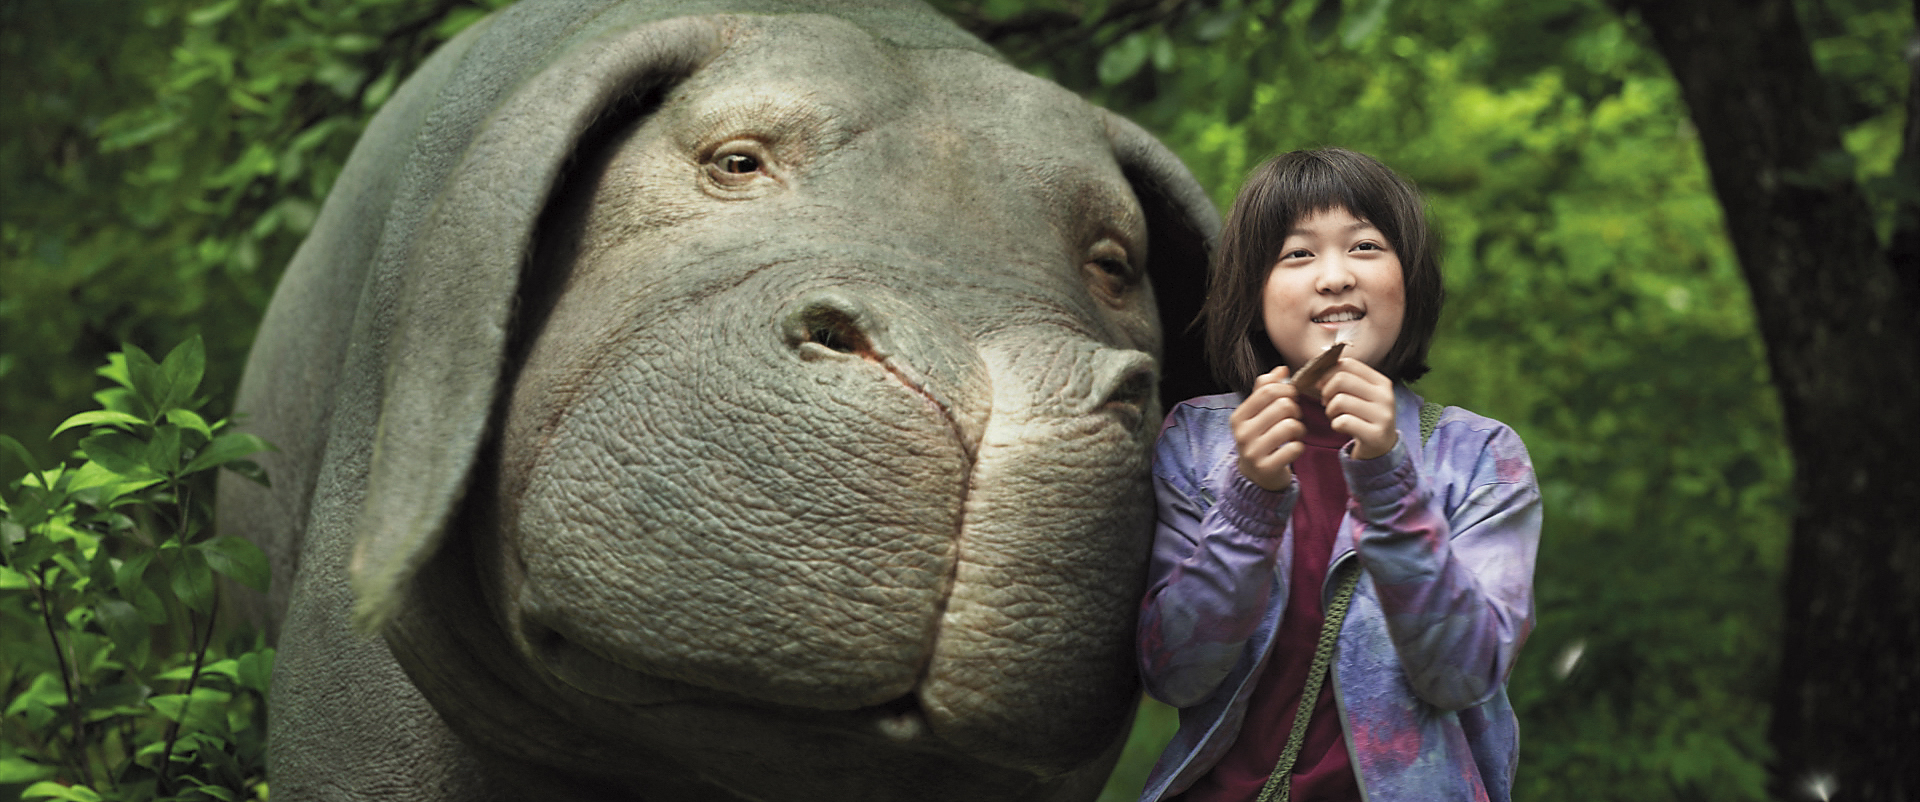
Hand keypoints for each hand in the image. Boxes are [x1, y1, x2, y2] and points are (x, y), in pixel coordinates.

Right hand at [1231, 366, 1305, 490]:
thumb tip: (1282, 368)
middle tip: (1294, 417)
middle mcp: (1242, 434)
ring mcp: (1253, 452)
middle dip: (1295, 409)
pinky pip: (1295, 448)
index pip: (1267, 391)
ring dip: (1299, 428)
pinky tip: (1294, 448)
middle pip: (1282, 406)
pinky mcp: (1267, 468)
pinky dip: (1299, 446)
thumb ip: (1266, 389)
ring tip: (1295, 433)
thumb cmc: (1260, 438)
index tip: (1291, 396)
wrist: (1255, 476)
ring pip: (1290, 426)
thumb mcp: (1257, 414)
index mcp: (1238, 417)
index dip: (1287, 389)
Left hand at [1318, 357, 1397, 459]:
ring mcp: (1383, 416)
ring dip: (1330, 410)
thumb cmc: (1363, 416)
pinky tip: (1341, 427)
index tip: (1322, 384)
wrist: (1381, 447)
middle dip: (1326, 391)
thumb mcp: (1360, 395)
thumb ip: (1345, 379)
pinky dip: (1335, 424)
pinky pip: (1342, 422)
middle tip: (1326, 402)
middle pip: (1342, 380)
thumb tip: (1317, 371)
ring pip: (1340, 400)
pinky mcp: (1375, 434)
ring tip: (1334, 416)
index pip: (1349, 364)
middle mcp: (1385, 396)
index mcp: (1381, 382)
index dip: (1328, 372)